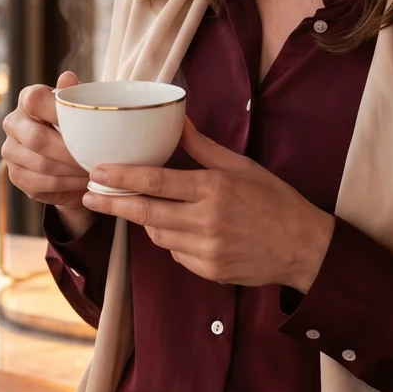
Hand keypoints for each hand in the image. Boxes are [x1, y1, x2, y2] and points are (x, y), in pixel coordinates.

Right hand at [1, 71, 92, 234]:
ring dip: (71, 170)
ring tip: (93, 171)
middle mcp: (13, 122)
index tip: (85, 126)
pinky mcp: (15, 176)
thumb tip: (67, 78)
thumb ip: (75, 93)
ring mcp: (10, 151)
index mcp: (27, 98)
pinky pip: (41, 183)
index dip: (58, 112)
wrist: (68, 158)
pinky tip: (82, 182)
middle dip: (69, 151)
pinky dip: (66, 185)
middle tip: (94, 158)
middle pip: (37, 138)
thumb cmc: (77, 125)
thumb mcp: (81, 107)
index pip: (35, 100)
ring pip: (41, 164)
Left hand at [81, 115, 334, 290]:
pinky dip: (172, 240)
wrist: (303, 248)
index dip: (122, 178)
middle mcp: (206, 221)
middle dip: (113, 203)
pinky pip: (175, 253)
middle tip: (89, 194)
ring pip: (157, 234)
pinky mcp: (208, 271)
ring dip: (147, 220)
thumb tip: (177, 120)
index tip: (97, 172)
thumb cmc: (274, 201)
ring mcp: (206, 250)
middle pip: (146, 212)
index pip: (156, 182)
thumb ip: (202, 147)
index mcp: (214, 189)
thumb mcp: (241, 166)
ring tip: (148, 207)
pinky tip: (184, 229)